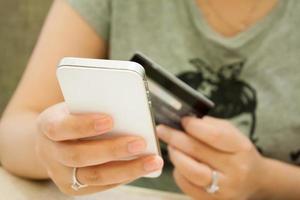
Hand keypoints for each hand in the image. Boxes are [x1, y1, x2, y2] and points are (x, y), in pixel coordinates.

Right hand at [36, 103, 162, 195]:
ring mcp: (62, 174)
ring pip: (94, 176)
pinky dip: (125, 176)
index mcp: (48, 126)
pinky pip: (102, 185)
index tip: (110, 120)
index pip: (61, 128)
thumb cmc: (71, 117)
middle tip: (140, 142)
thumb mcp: (75, 105)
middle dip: (113, 150)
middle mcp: (51, 153)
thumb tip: (128, 104)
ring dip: (127, 169)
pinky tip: (143, 167)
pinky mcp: (75, 187)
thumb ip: (94, 104)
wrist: (52, 140)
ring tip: (152, 160)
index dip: (84, 125)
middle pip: (79, 156)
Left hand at [157, 116, 265, 199]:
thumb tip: (185, 121)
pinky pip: (187, 185)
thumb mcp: (232, 133)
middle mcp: (235, 170)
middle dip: (175, 138)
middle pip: (198, 151)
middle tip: (163, 130)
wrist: (254, 180)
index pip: (215, 135)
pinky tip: (179, 163)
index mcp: (241, 148)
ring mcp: (224, 188)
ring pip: (191, 171)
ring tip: (171, 147)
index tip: (182, 120)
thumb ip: (211, 126)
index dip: (194, 126)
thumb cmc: (238, 153)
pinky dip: (178, 172)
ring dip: (175, 156)